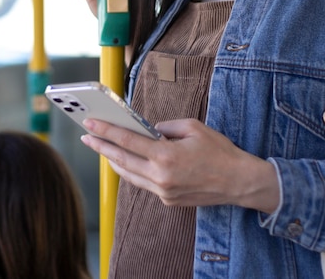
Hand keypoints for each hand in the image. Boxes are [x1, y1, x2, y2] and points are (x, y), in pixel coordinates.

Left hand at [80, 118, 279, 213]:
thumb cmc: (219, 151)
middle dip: (101, 147)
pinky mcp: (168, 200)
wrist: (237, 181)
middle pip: (121, 160)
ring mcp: (163, 192)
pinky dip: (133, 171)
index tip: (90, 124)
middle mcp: (160, 177)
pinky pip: (144, 183)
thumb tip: (150, 130)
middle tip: (87, 137)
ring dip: (114, 161)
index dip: (106, 132)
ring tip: (104, 148)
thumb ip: (166, 127)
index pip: (127, 141)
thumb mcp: (193, 127)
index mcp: (165, 156)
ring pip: (129, 175)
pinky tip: (129, 162)